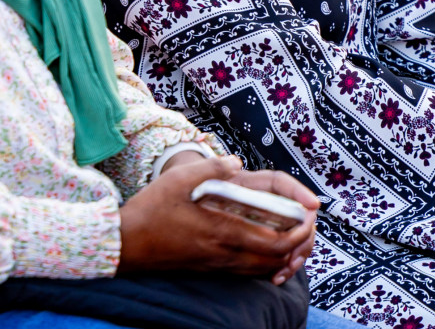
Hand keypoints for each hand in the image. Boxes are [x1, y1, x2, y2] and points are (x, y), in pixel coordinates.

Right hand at [119, 155, 316, 282]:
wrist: (126, 244)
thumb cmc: (152, 209)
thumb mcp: (179, 179)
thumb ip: (211, 168)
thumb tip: (236, 162)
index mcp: (222, 230)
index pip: (274, 242)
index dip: (298, 233)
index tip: (308, 217)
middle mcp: (224, 253)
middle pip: (275, 260)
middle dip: (297, 246)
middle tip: (305, 226)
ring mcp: (217, 265)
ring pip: (263, 269)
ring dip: (283, 256)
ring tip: (291, 236)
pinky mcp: (210, 270)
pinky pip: (247, 273)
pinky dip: (265, 264)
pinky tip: (264, 248)